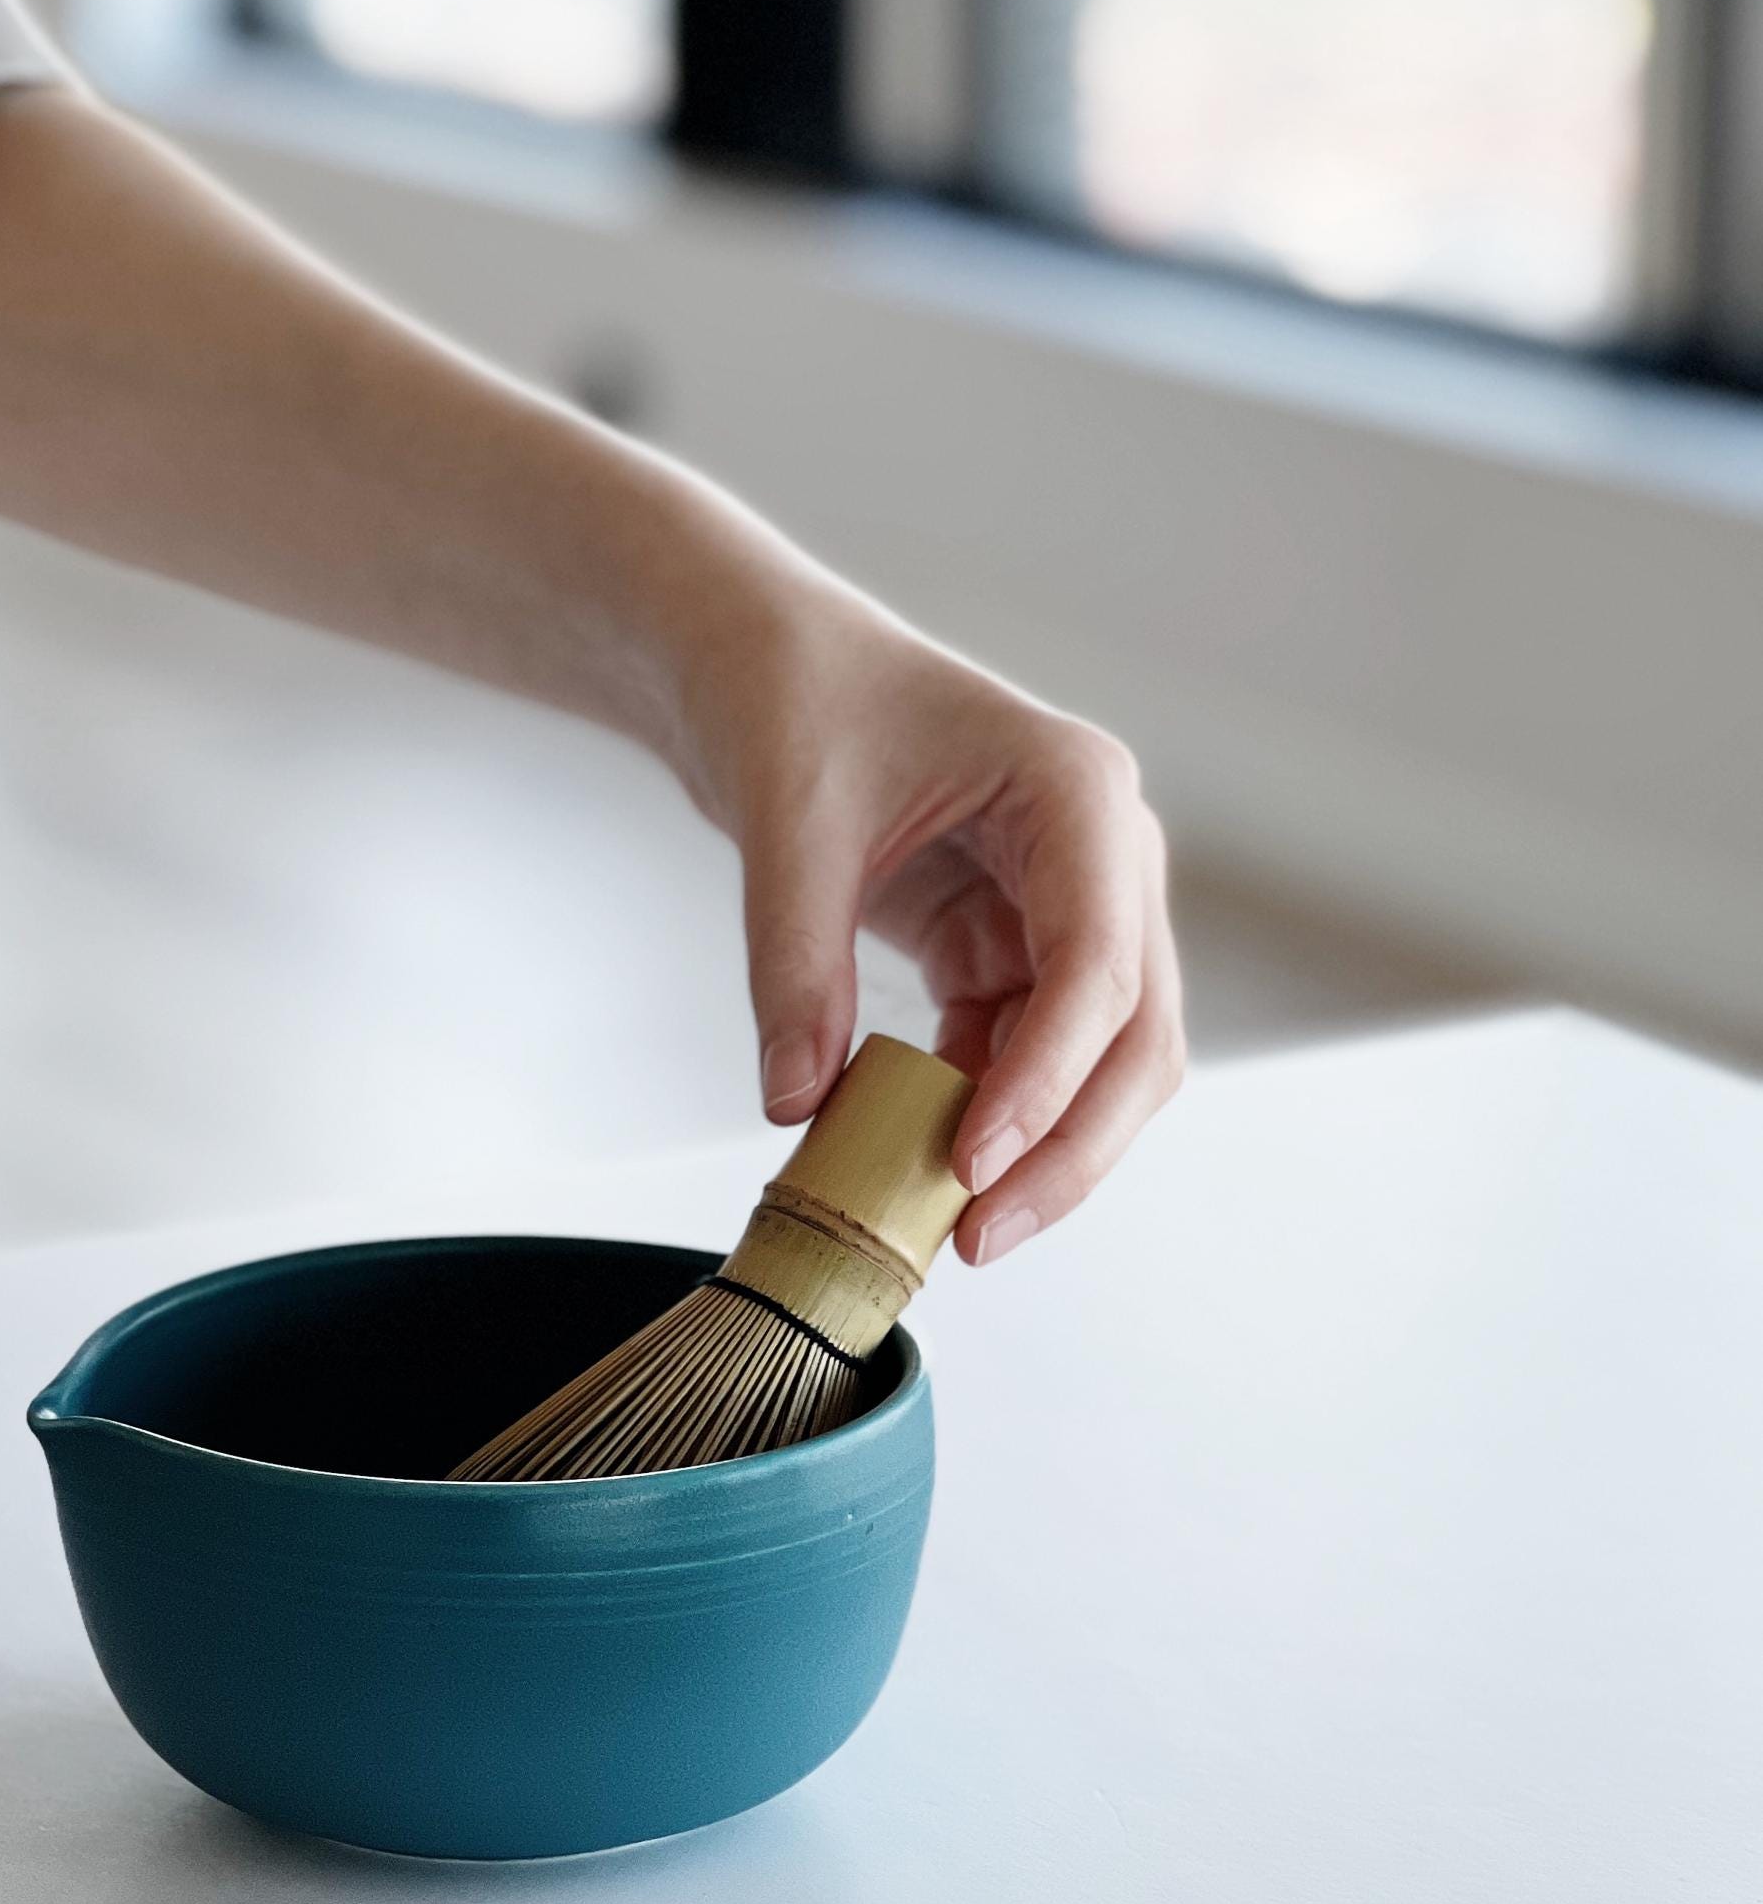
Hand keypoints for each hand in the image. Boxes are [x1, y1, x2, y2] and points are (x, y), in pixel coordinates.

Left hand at [682, 589, 1183, 1264]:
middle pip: (1135, 1035)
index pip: (1098, 964)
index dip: (1045, 1080)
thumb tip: (796, 1106)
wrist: (768, 666)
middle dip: (1071, 1149)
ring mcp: (1074, 906)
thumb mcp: (786, 828)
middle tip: (983, 1237)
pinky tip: (923, 1167)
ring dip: (1040, 1150)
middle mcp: (1105, 854)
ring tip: (955, 1228)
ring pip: (1101, 1064)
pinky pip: (1030, 1058)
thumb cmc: (796, 703)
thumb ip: (794, 969)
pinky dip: (987, 1119)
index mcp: (1076, 792)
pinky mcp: (1021, 948)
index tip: (971, 1164)